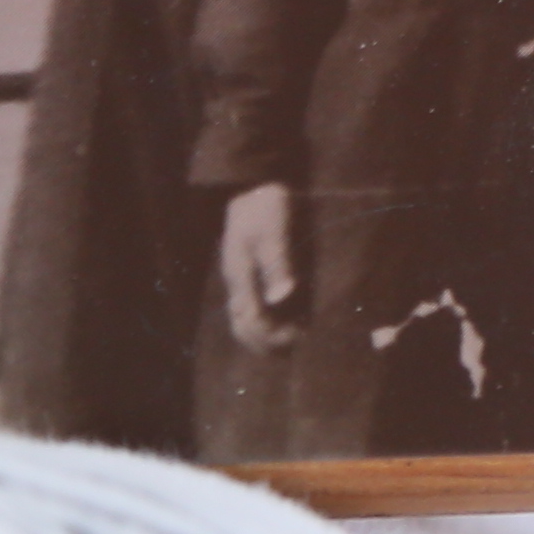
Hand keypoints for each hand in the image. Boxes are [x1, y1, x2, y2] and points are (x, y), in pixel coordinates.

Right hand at [218, 183, 301, 349]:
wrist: (255, 186)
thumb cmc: (266, 206)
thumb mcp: (273, 232)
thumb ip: (277, 264)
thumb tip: (282, 297)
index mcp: (240, 275)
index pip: (250, 319)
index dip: (271, 334)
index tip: (296, 339)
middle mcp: (237, 282)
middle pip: (243, 325)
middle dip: (266, 341)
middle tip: (294, 347)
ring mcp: (240, 278)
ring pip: (243, 319)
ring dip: (263, 335)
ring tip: (288, 345)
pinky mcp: (247, 273)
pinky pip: (248, 307)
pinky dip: (261, 322)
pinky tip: (282, 326)